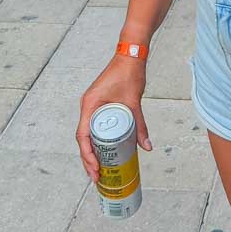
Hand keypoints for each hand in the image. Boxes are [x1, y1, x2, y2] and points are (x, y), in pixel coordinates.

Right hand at [77, 54, 150, 180]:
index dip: (87, 156)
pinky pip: (95, 126)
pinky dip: (97, 140)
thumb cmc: (129, 73)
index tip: (95, 170)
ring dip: (91, 151)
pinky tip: (104, 151)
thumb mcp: (134, 102)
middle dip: (88, 159)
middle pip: (83, 138)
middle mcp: (87, 106)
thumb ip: (140, 125)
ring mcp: (92, 105)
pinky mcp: (99, 103)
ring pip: (88, 133)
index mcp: (90, 104)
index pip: (83, 136)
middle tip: (97, 177)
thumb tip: (147, 147)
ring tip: (99, 169)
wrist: (130, 54)